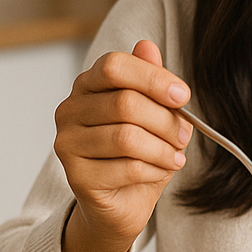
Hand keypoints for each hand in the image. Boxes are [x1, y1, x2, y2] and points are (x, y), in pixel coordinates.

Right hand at [54, 39, 191, 251]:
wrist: (122, 204)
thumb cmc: (138, 154)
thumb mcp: (152, 113)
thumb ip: (149, 81)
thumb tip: (147, 46)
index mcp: (87, 85)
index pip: (114, 66)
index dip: (152, 78)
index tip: (182, 95)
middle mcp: (69, 110)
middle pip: (125, 103)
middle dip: (165, 120)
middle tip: (185, 135)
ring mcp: (67, 144)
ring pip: (127, 138)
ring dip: (163, 149)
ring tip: (176, 156)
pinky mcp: (76, 177)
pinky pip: (126, 168)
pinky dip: (153, 170)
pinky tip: (160, 171)